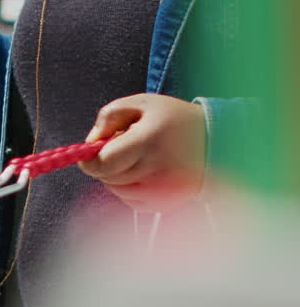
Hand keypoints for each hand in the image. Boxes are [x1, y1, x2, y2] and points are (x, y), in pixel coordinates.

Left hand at [81, 94, 207, 211]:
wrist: (216, 139)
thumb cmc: (174, 118)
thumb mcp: (141, 103)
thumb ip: (109, 116)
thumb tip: (90, 142)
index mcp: (148, 141)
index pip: (103, 163)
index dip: (90, 160)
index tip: (90, 151)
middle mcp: (158, 169)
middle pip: (108, 177)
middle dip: (104, 163)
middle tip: (120, 147)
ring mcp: (164, 190)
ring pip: (118, 191)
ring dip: (116, 177)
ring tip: (134, 158)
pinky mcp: (169, 202)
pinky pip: (133, 202)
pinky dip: (129, 190)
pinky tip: (142, 173)